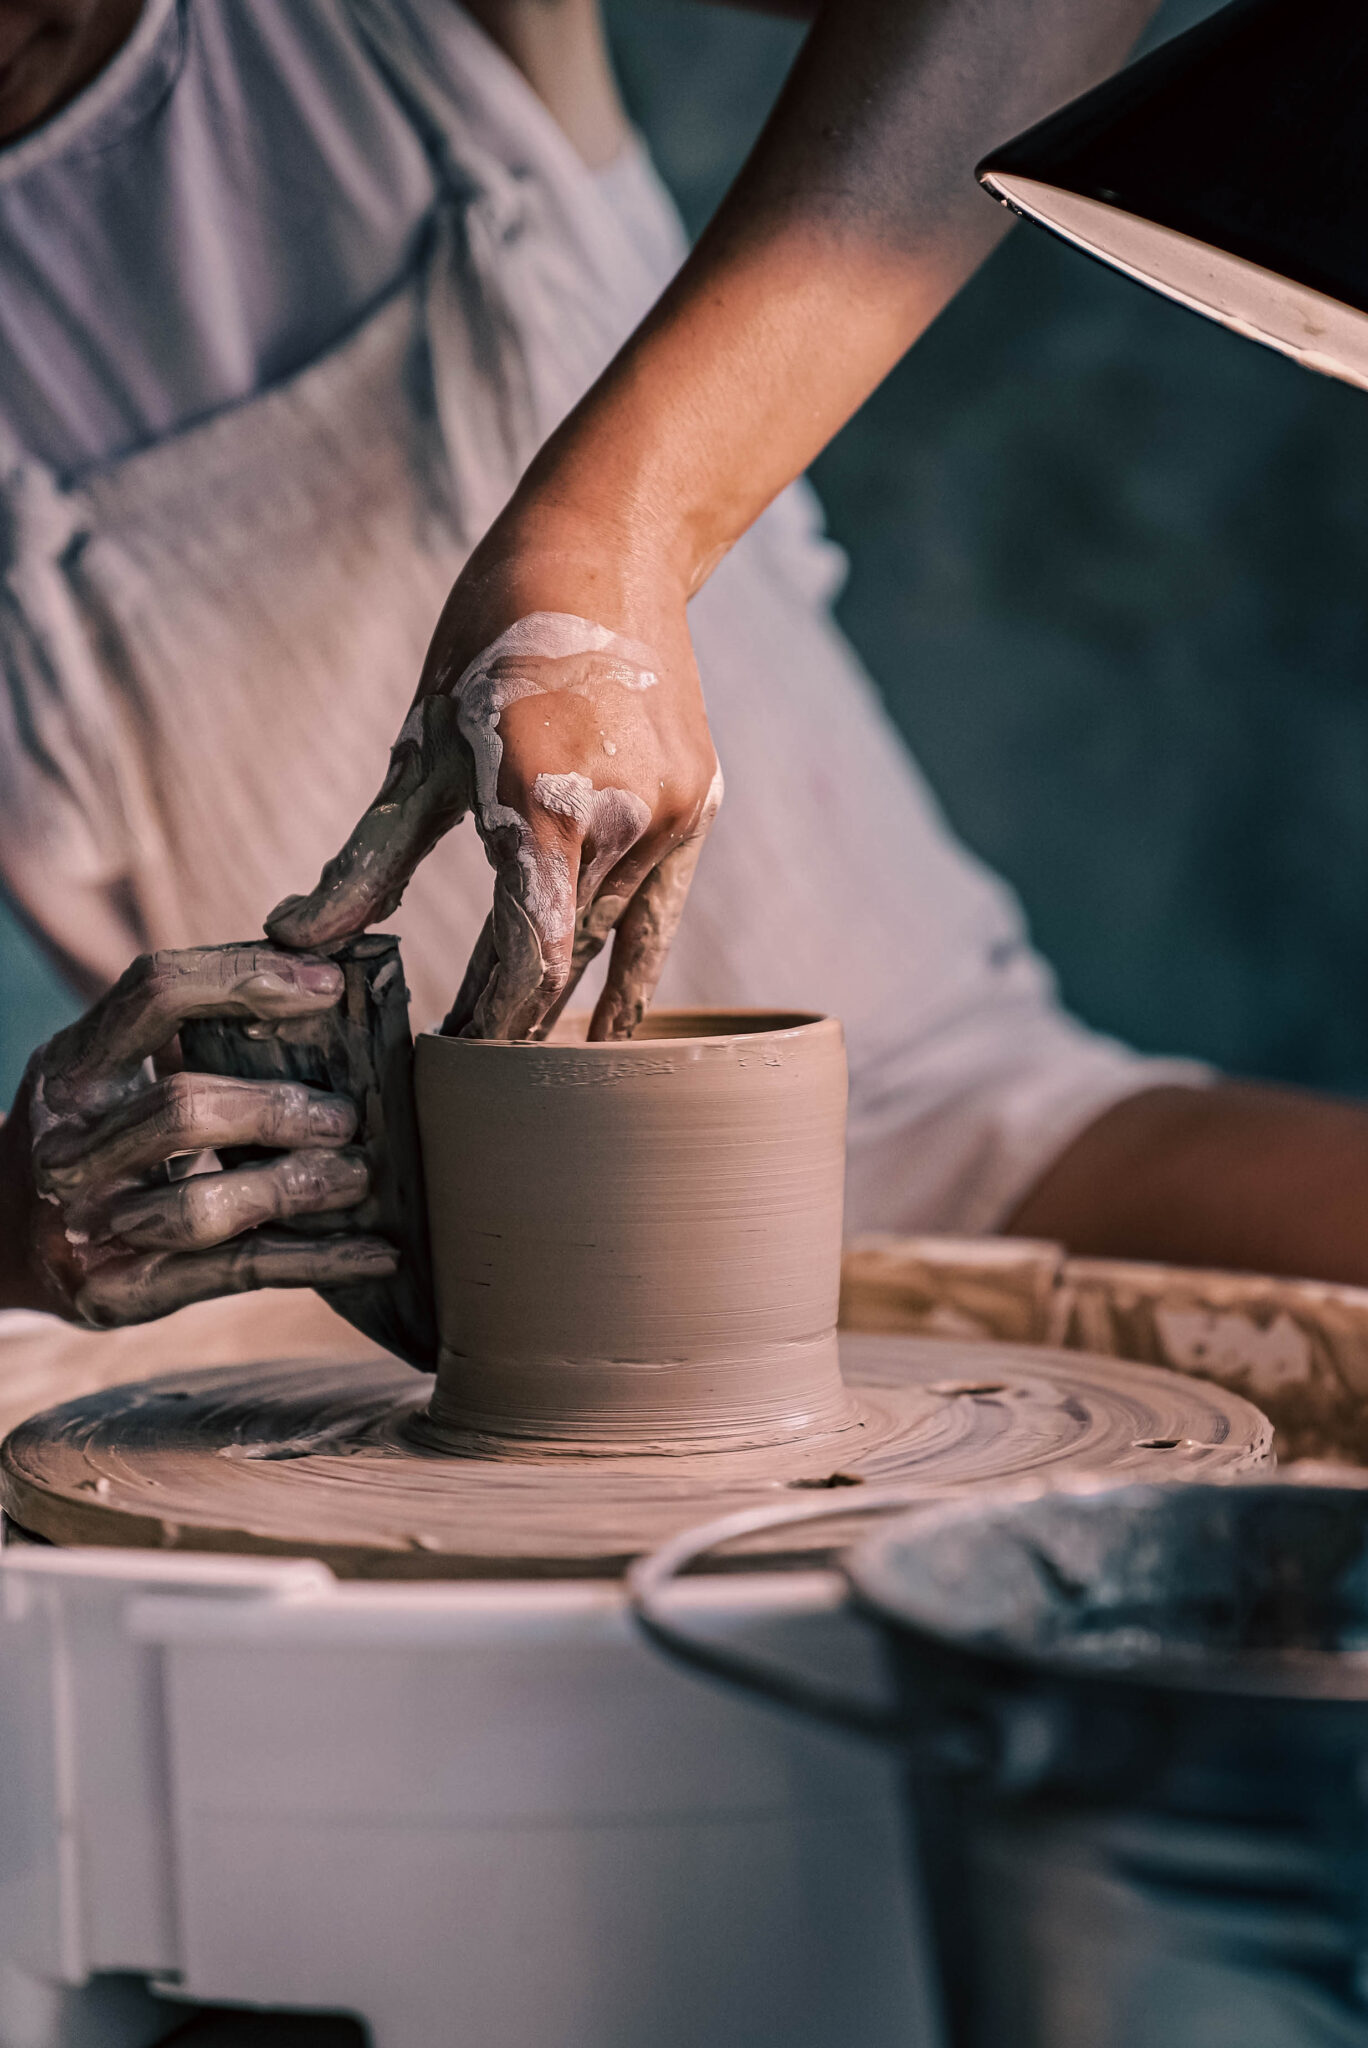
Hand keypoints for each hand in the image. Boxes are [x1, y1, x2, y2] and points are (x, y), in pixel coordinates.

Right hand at [0, 946, 397, 1326]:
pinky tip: (378, 1253)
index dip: (245, 977)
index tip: (327, 986)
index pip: (156, 993)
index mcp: (73, 1067)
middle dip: (276, 1109)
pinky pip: (237, 1274)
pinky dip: (318, 1261)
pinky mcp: (121, 1292)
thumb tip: (321, 985)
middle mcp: (69, 1144)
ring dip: (296, 1187)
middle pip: (182, 1110)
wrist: (3, 1241)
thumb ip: (190, 1033)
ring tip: (358, 1175)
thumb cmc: (97, 1135)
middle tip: (346, 1116)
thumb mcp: (113, 1072)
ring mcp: (90, 1224)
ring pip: (203, 1206)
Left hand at [267, 538, 721, 1040]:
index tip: (448, 1058)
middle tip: (460, 1058)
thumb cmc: (491, 640)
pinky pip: (658, 912)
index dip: (488, 1019)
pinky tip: (611, 1027)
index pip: (526, 955)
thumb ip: (369, 860)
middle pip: (561, 952)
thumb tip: (295, 938)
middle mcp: (622, 818)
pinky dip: (632, 969)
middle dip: (508, 1009)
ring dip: (558, 984)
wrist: (607, 548)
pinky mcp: (696, 808)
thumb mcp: (421, 752)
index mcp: (546, 800)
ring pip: (606, 932)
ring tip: (510, 1035)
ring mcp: (669, 816)